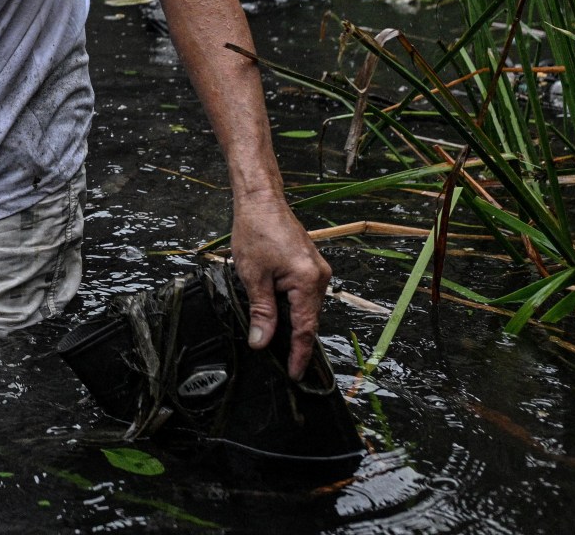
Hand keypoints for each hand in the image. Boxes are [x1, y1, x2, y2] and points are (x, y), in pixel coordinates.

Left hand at [229, 197, 331, 378]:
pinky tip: (281, 316)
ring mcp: (318, 270)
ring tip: (280, 345)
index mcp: (308, 282)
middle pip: (309, 319)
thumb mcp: (253, 276)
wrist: (261, 200)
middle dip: (297, 342)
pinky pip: (305, 294)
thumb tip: (261, 343)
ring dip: (295, 324)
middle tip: (284, 365)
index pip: (305, 328)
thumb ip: (262, 312)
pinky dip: (294, 308)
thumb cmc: (255, 232)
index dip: (299, 354)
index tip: (295, 375)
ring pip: (307, 307)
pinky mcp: (311, 265)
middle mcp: (320, 278)